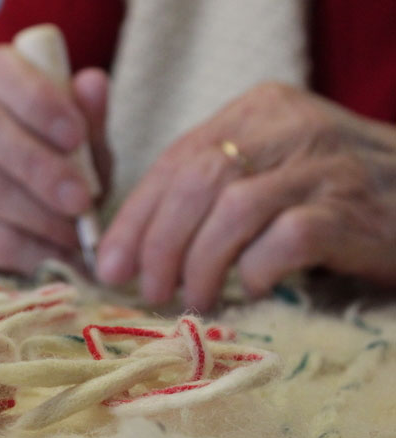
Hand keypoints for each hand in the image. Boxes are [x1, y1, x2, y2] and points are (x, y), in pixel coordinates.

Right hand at [0, 45, 110, 274]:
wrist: (10, 213)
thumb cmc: (55, 158)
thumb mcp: (80, 134)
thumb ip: (88, 114)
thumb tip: (93, 83)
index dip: (35, 100)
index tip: (75, 136)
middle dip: (37, 168)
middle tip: (82, 200)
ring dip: (39, 218)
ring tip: (77, 233)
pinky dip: (29, 251)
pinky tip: (59, 255)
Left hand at [96, 82, 395, 310]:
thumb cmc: (330, 200)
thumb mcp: (266, 175)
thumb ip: (205, 195)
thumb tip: (126, 252)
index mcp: (258, 111)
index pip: (176, 160)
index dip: (135, 218)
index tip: (111, 265)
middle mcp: (291, 126)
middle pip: (197, 183)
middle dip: (160, 245)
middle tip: (150, 292)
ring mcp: (325, 166)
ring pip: (233, 210)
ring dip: (201, 265)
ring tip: (196, 300)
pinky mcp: (352, 210)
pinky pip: (285, 240)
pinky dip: (256, 270)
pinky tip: (253, 288)